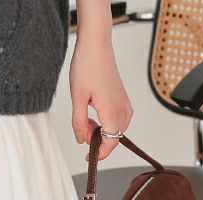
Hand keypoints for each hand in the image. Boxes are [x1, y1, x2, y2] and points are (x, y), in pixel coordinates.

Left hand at [69, 36, 132, 160]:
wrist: (96, 45)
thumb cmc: (87, 66)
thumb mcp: (77, 97)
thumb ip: (79, 121)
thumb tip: (82, 139)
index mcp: (112, 111)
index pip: (110, 142)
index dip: (99, 153)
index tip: (88, 157)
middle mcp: (123, 109)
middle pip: (113, 136)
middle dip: (96, 137)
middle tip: (80, 125)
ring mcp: (125, 102)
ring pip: (115, 127)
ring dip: (101, 128)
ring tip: (84, 114)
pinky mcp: (123, 96)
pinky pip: (117, 116)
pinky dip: (106, 119)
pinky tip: (93, 108)